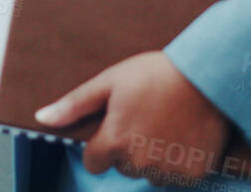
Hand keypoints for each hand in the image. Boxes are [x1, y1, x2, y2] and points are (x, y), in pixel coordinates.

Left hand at [36, 51, 232, 184]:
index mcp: (115, 141)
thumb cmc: (156, 75)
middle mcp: (140, 162)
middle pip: (122, 167)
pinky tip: (182, 136)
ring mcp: (168, 170)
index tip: (114, 129)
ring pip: (149, 174)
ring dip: (153, 158)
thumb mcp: (110, 82)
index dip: (100, 146)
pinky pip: (176, 177)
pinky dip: (178, 163)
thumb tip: (42, 118)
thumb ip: (74, 105)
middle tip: (145, 119)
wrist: (208, 77)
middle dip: (128, 150)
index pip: (93, 163)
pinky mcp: (194, 174)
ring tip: (165, 126)